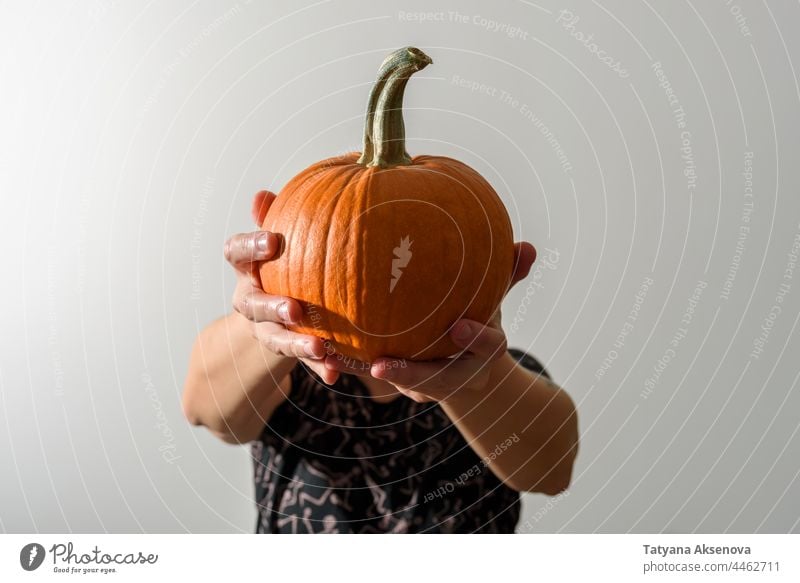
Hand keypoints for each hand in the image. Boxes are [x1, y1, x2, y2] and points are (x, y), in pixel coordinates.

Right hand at [225, 190, 338, 384]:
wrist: (275, 308)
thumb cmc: (281, 262)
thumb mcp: (275, 242)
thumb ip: (273, 219)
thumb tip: (262, 194)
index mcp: (246, 268)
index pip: (237, 252)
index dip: (251, 246)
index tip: (274, 240)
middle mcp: (250, 300)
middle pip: (253, 305)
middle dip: (271, 307)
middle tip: (293, 308)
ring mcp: (264, 327)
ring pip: (274, 338)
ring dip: (295, 343)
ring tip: (318, 347)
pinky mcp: (284, 348)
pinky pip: (301, 361)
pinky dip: (317, 367)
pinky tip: (334, 371)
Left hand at [323, 242, 536, 401]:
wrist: (470, 363)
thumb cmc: (479, 317)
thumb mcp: (494, 298)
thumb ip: (508, 275)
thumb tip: (530, 247)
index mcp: (486, 351)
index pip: (489, 348)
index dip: (478, 339)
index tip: (461, 326)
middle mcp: (459, 374)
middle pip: (437, 381)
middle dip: (410, 376)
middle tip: (381, 367)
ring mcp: (432, 386)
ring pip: (403, 385)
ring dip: (370, 374)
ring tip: (341, 361)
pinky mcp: (408, 384)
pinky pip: (381, 375)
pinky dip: (354, 365)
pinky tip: (325, 350)